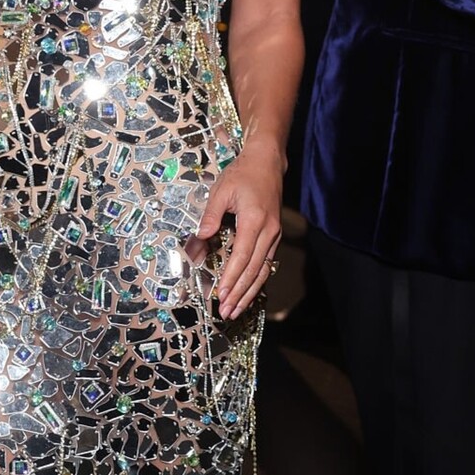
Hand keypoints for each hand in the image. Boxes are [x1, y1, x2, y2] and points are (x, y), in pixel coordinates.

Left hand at [189, 141, 282, 321]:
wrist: (267, 162)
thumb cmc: (242, 174)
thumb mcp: (221, 191)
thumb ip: (210, 216)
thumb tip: (200, 238)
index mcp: (255, 221)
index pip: (242, 257)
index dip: (231, 278)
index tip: (221, 294)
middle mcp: (269, 232)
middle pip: (254, 270)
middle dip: (240, 293)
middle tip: (227, 312)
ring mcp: (274, 235)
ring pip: (263, 271)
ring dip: (249, 293)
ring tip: (237, 310)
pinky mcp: (274, 236)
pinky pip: (266, 264)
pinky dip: (257, 281)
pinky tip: (248, 293)